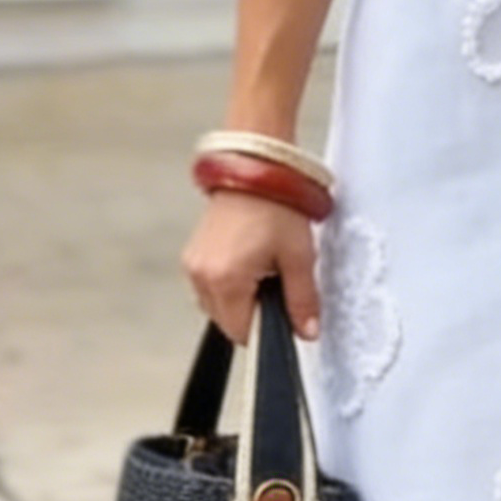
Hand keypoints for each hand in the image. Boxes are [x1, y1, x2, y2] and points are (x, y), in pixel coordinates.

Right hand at [181, 191, 321, 346]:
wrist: (254, 168)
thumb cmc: (276, 205)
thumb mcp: (299, 256)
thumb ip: (303, 299)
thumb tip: (308, 331)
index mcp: (225, 280)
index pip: (242, 333)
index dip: (267, 330)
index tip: (285, 315)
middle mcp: (201, 276)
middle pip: (227, 322)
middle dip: (254, 313)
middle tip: (277, 282)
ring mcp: (193, 265)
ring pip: (217, 306)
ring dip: (240, 299)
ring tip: (263, 268)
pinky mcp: (192, 255)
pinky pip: (210, 287)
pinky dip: (229, 284)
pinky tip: (248, 262)